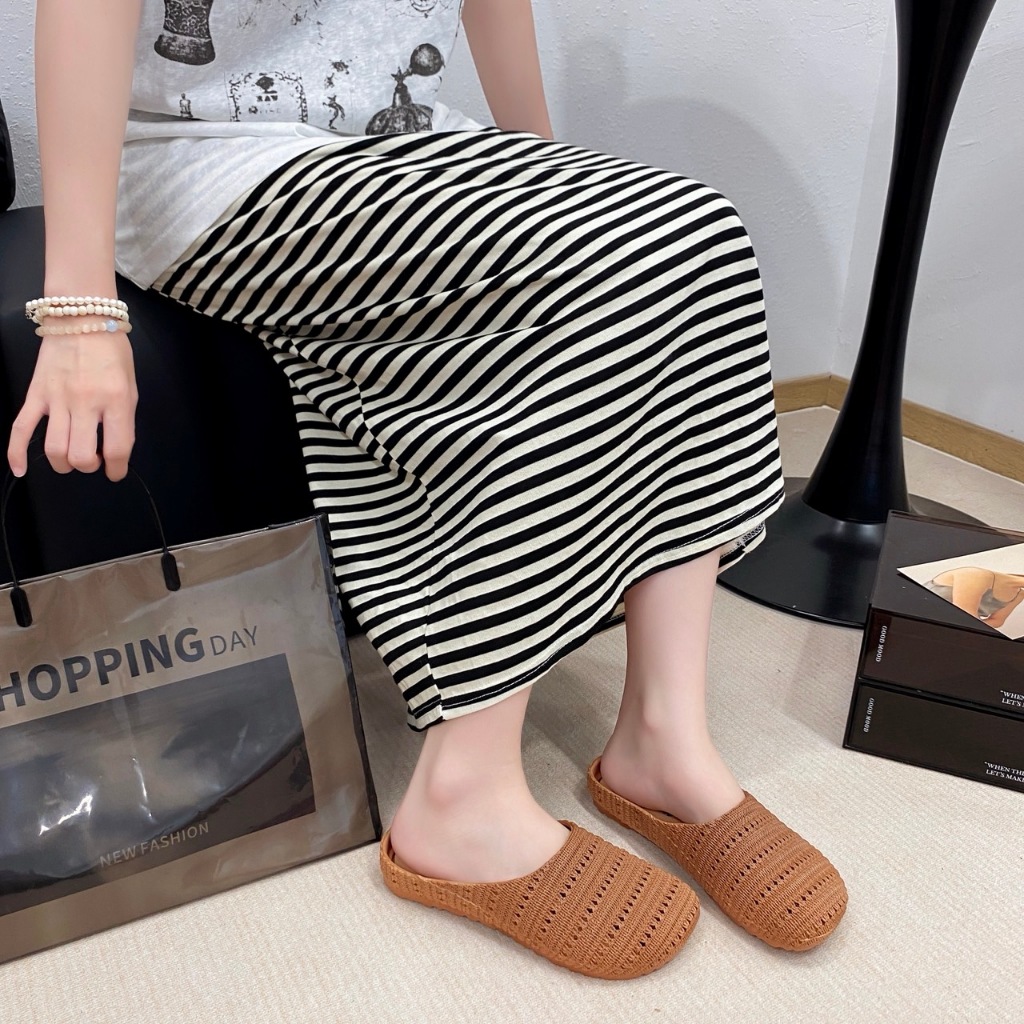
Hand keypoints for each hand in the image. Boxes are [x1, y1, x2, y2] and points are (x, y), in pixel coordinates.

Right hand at [7, 331, 137, 480]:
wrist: (82, 318)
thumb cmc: (112, 352)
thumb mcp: (131, 386)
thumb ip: (124, 419)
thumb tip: (115, 450)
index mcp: (116, 400)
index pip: (116, 449)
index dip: (117, 469)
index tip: (115, 472)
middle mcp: (85, 402)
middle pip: (81, 456)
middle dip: (88, 466)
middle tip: (92, 459)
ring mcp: (57, 398)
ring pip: (54, 449)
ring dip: (63, 463)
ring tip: (70, 459)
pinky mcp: (35, 394)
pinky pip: (20, 428)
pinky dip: (16, 453)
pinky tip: (20, 470)